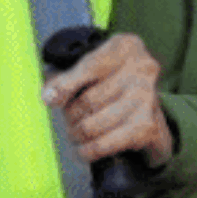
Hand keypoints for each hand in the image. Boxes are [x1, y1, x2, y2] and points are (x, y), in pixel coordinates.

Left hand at [40, 32, 173, 168]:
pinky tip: (84, 149)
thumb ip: (65, 77)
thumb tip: (49, 96)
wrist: (147, 110)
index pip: (91, 66)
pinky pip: (104, 144)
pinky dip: (89, 150)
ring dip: (77, 135)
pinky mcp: (147, 127)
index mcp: (125, 47)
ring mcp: (147, 98)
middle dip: (71, 115)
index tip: (48, 100)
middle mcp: (142, 69)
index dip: (66, 85)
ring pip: (92, 125)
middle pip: (89, 100)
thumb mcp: (89, 68)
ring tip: (76, 133)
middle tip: (69, 120)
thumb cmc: (111, 84)